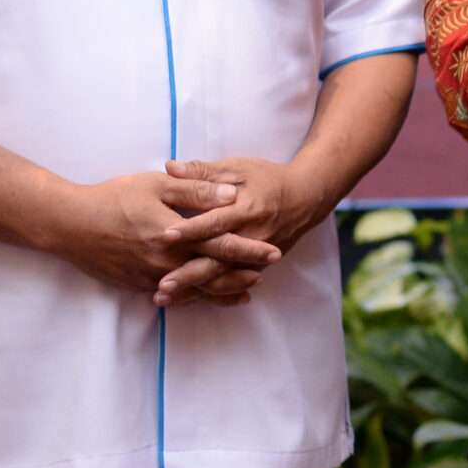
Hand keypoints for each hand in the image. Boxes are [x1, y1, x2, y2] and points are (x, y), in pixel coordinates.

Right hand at [46, 172, 280, 302]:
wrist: (70, 225)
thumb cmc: (114, 198)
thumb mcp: (156, 185)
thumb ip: (196, 189)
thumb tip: (232, 194)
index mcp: (175, 235)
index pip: (221, 245)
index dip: (249, 249)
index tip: (273, 250)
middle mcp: (166, 262)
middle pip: (214, 273)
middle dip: (243, 273)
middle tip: (269, 271)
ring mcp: (152, 277)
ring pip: (196, 290)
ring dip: (223, 290)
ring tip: (247, 290)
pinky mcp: (138, 285)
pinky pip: (175, 295)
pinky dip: (195, 296)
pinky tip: (205, 295)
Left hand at [153, 156, 323, 307]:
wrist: (305, 198)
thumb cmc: (268, 179)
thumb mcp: (238, 168)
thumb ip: (203, 171)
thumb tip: (169, 167)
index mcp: (246, 208)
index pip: (215, 221)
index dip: (191, 229)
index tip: (166, 235)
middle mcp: (252, 236)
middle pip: (218, 259)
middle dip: (189, 274)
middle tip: (162, 285)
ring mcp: (256, 255)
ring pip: (222, 277)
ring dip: (194, 289)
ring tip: (166, 298)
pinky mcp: (258, 266)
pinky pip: (232, 284)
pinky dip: (208, 294)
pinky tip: (187, 301)